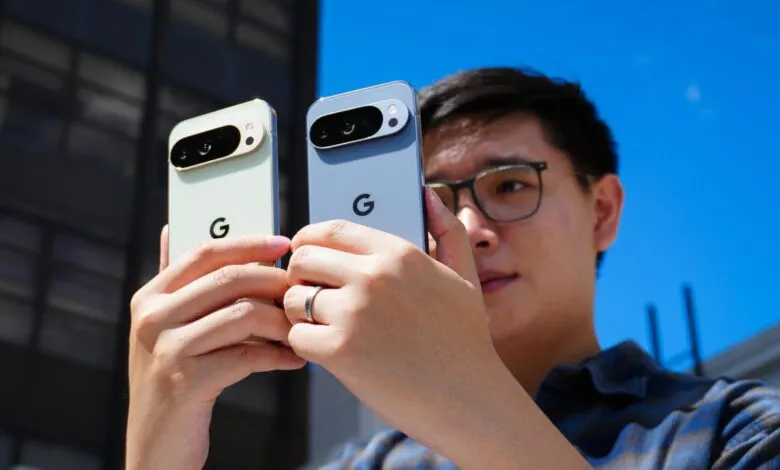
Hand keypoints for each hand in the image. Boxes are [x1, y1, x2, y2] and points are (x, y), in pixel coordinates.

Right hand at [126, 228, 304, 469]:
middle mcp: (152, 317)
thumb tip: (173, 227)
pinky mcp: (186, 381)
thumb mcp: (165, 328)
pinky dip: (279, 355)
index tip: (284, 244)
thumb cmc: (174, 379)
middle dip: (275, 282)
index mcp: (150, 296)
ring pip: (243, 314)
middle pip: (229, 279)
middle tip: (302, 291)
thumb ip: (175, 283)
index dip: (248, 244)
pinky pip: (248, 355)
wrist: (156, 443)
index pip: (205, 252)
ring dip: (282, 321)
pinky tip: (295, 360)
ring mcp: (166, 348)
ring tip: (302, 329)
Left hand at [283, 188, 507, 458]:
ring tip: (322, 327)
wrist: (469, 400)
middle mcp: (373, 276)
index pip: (331, 230)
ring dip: (300, 314)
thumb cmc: (466, 341)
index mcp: (399, 254)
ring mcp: (354, 313)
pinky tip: (328, 353)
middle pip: (303, 260)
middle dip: (300, 277)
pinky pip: (296, 336)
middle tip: (311, 295)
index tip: (306, 254)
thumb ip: (447, 231)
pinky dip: (305, 346)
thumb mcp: (464, 277)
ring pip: (295, 299)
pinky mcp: (340, 350)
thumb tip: (428, 195)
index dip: (309, 241)